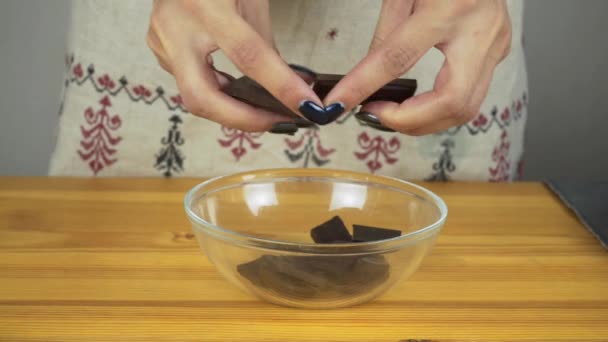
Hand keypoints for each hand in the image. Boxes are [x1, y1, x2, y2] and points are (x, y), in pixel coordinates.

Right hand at [147, 0, 322, 131]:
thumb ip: (264, 44)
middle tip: (278, 124)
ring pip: (195, 96)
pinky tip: (237, 96)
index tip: (307, 107)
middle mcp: (175, 28)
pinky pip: (190, 83)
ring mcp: (161, 42)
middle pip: (202, 98)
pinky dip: (218, 94)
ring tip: (267, 113)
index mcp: (206, 8)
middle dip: (243, 120)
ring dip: (233, 110)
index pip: (248, 56)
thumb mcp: (251, 0)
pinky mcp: (159, 50)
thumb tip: (290, 86)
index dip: (280, 86)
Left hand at [324, 0, 511, 134]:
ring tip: (391, 115)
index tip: (338, 104)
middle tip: (374, 116)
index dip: (363, 86)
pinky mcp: (498, 54)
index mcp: (449, 6)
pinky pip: (470, 97)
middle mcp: (479, 30)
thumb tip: (365, 81)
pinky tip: (418, 106)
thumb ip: (385, 36)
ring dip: (423, 122)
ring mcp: (495, 45)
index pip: (397, 58)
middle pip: (450, 102)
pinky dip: (438, 110)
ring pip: (465, 110)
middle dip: (407, 121)